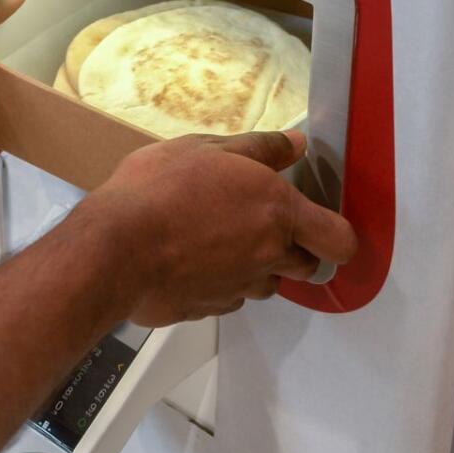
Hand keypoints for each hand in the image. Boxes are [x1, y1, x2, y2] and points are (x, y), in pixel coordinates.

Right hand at [71, 131, 357, 326]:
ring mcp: (239, 287)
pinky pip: (228, 296)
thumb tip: (296, 143)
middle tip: (257, 224)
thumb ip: (259, 148)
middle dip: (292, 248)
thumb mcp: (206, 149)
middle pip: (307, 266)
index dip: (337, 236)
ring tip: (214, 240)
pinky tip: (189, 262)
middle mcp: (268, 256)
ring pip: (265, 283)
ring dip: (254, 266)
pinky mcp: (209, 309)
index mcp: (278, 212)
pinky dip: (218, 282)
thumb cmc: (158, 190)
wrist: (113, 250)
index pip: (340, 241)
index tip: (319, 224)